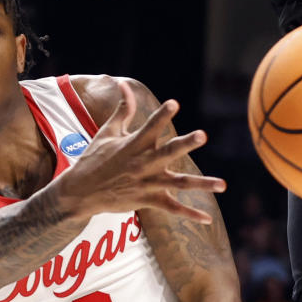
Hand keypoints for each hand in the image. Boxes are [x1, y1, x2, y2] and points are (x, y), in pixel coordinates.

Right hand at [58, 81, 224, 224]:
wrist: (80, 192)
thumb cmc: (94, 158)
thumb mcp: (107, 132)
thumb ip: (122, 109)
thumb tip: (123, 83)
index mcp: (133, 145)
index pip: (150, 127)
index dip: (161, 115)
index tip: (174, 104)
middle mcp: (142, 164)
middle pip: (168, 152)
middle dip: (185, 144)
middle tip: (202, 135)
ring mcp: (146, 183)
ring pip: (178, 183)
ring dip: (201, 184)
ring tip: (222, 184)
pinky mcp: (147, 200)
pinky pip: (172, 208)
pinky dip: (190, 214)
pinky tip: (208, 219)